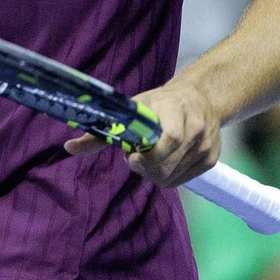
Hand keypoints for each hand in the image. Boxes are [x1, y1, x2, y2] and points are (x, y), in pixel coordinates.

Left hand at [64, 81, 221, 187]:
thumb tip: (68, 148)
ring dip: (153, 172)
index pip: (168, 138)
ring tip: (149, 154)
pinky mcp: (211, 160)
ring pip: (172, 177)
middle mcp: (195, 127)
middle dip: (144, 167)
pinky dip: (167, 175)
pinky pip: (181, 181)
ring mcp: (206, 146)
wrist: (200, 99)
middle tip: (134, 156)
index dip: (147, 154)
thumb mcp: (131, 109)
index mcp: (174, 109)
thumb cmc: (158, 103)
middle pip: (166, 165)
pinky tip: (163, 160)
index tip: (130, 157)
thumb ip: (101, 132)